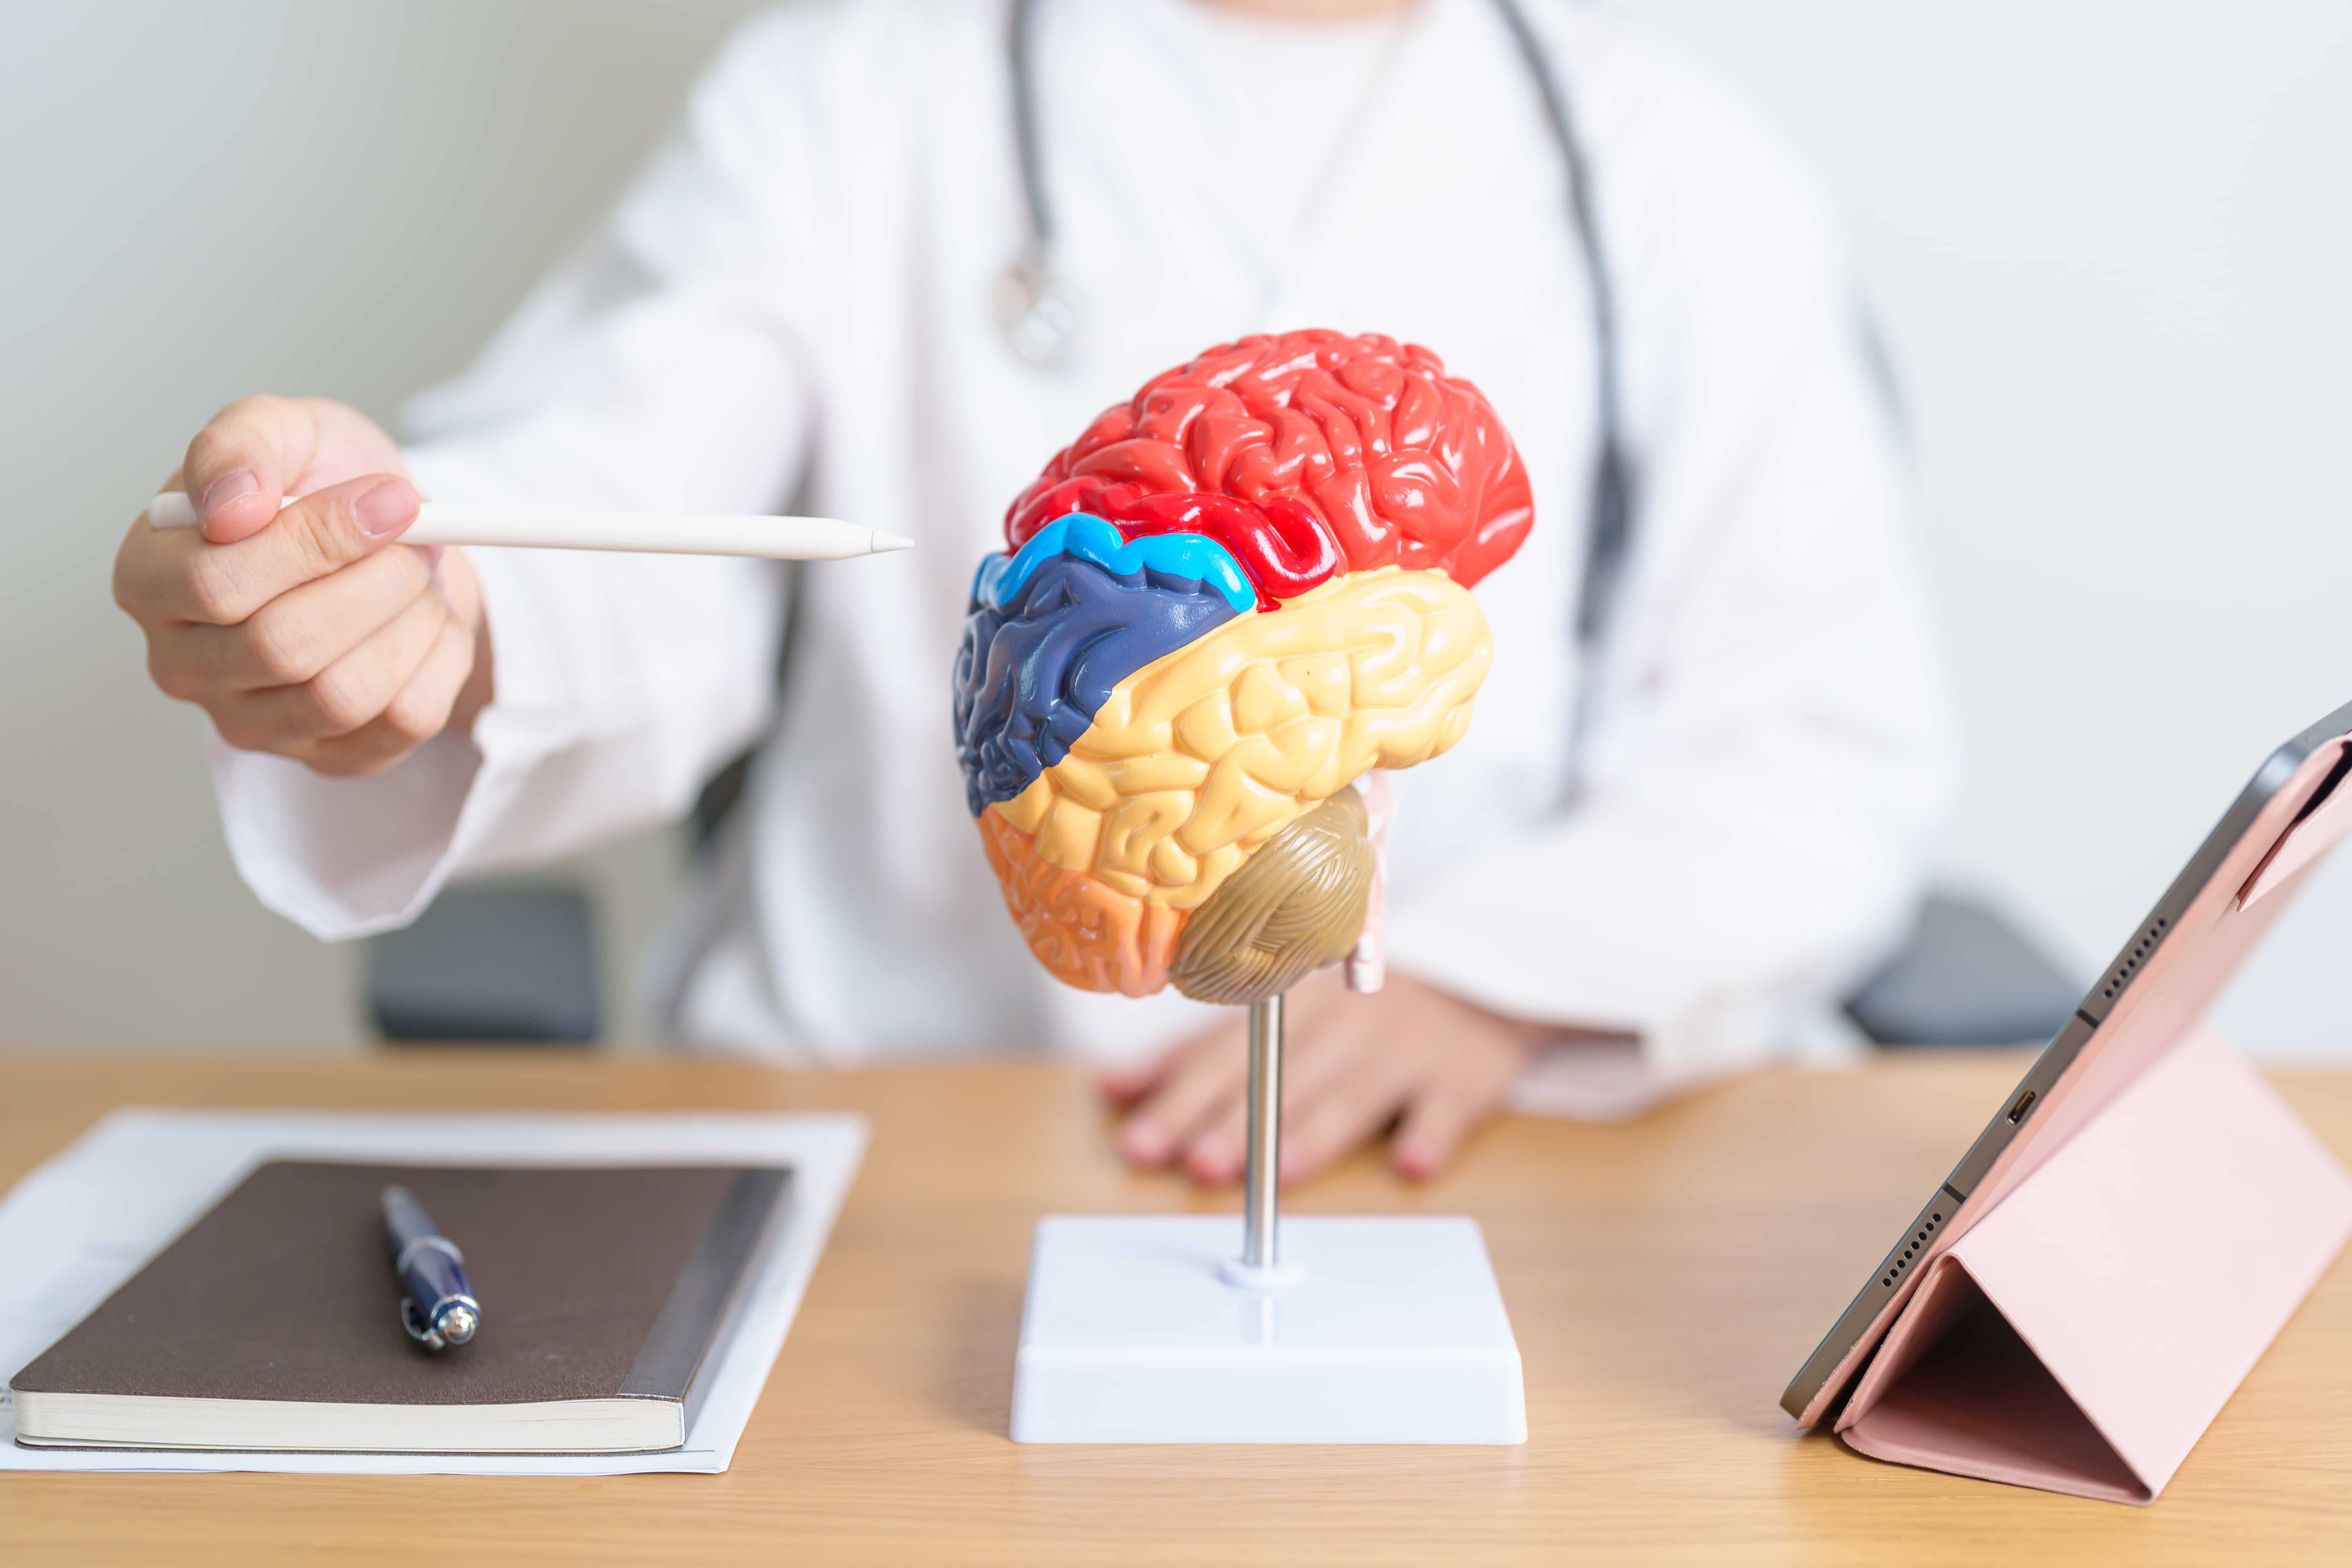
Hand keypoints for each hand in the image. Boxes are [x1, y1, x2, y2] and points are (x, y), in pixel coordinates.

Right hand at [112, 395, 491, 776]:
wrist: (389, 533)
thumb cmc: (318, 482)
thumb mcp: (281, 428)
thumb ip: (241, 444)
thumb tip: (234, 503)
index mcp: (149, 581)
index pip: (216, 584)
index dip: (318, 540)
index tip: (389, 499)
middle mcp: (184, 666)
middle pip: (282, 647)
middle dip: (375, 583)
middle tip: (417, 538)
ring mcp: (253, 723)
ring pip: (343, 696)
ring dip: (409, 622)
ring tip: (419, 576)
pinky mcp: (330, 756)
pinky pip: (401, 722)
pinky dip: (439, 660)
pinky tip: (429, 620)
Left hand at [1102, 969, 1542, 1185]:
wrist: (1473, 985)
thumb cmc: (1352, 1014)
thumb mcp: (1274, 1019)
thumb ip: (1197, 1055)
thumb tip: (1111, 1089)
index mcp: (1287, 1008)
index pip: (1222, 1055)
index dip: (1179, 1099)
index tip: (1139, 1141)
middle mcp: (1341, 1023)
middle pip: (1279, 1079)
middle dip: (1234, 1123)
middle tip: (1195, 1164)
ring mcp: (1403, 1047)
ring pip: (1353, 1094)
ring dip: (1316, 1133)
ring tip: (1283, 1174)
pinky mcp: (1461, 1075)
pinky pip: (1444, 1107)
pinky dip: (1430, 1134)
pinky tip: (1411, 1163)